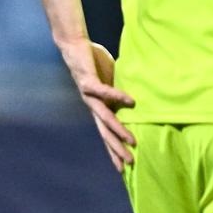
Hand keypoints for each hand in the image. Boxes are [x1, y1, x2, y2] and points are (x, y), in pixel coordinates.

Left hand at [70, 42, 135, 170]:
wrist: (75, 46)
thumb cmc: (94, 62)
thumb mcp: (111, 80)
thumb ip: (119, 91)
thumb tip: (137, 98)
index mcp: (99, 107)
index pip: (106, 134)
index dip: (113, 150)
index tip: (123, 166)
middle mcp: (92, 106)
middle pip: (105, 133)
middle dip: (116, 149)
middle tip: (128, 163)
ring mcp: (89, 96)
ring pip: (105, 118)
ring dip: (118, 130)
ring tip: (131, 141)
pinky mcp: (88, 82)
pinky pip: (105, 91)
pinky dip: (117, 96)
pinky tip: (130, 102)